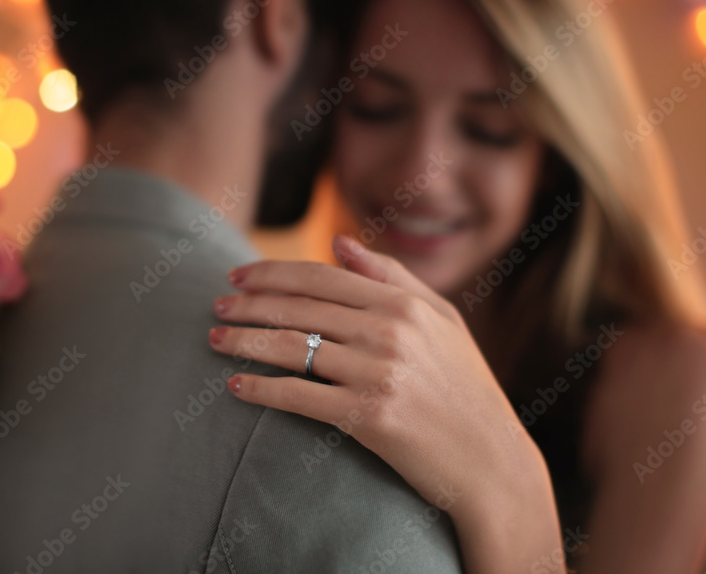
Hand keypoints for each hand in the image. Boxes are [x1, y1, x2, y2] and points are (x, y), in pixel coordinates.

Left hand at [209, 235, 547, 519]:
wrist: (491, 462)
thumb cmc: (465, 387)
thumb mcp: (442, 320)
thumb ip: (391, 276)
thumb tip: (339, 242)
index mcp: (403, 305)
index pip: (320, 277)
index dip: (271, 273)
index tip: (237, 276)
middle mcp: (389, 333)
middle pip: (298, 309)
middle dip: (248, 304)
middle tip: (215, 306)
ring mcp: (378, 374)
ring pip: (291, 348)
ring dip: (243, 341)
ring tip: (214, 339)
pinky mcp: (368, 418)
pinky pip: (298, 397)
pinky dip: (261, 389)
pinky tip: (236, 386)